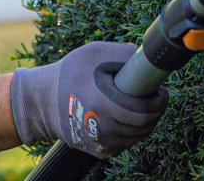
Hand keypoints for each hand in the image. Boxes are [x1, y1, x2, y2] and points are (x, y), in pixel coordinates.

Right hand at [11, 41, 167, 157]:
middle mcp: (102, 128)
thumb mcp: (95, 52)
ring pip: (137, 137)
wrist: (41, 101)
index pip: (144, 112)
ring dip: (146, 122)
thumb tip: (148, 61)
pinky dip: (131, 132)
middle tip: (156, 96)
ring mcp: (99, 143)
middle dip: (155, 110)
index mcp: (103, 103)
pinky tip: (126, 117)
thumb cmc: (70, 72)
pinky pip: (125, 143)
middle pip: (144, 126)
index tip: (162, 91)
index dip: (159, 102)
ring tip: (142, 105)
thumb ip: (124, 54)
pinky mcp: (97, 150)